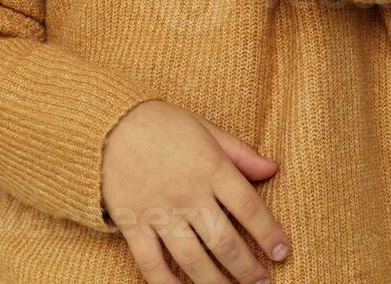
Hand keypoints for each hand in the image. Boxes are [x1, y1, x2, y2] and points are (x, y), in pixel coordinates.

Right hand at [101, 100, 290, 282]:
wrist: (108, 124)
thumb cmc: (161, 124)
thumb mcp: (206, 129)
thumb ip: (240, 153)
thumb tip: (273, 168)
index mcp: (211, 168)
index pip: (250, 208)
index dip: (270, 234)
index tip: (283, 253)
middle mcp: (189, 195)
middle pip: (225, 242)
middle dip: (248, 269)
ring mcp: (160, 212)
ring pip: (193, 260)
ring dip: (216, 283)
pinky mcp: (133, 224)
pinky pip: (151, 264)